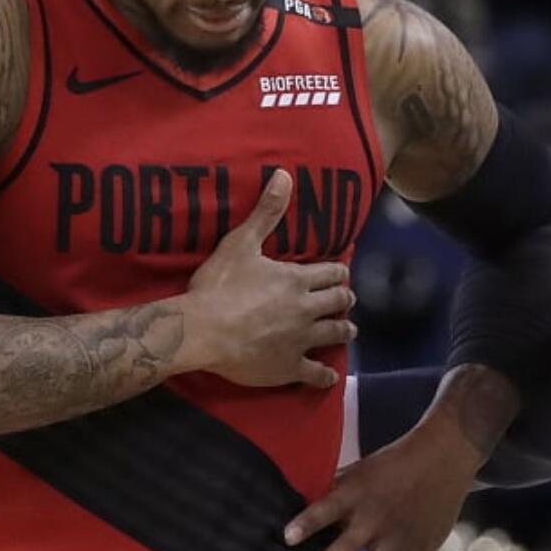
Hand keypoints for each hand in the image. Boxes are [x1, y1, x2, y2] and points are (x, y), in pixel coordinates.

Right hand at [181, 169, 354, 388]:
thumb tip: (285, 175)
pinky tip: (329, 375)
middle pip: (339, 302)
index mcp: (297, 279)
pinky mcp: (289, 368)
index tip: (339, 273)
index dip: (338, 272)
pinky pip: (316, 373)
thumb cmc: (219, 286)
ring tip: (347, 330)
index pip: (333, 273)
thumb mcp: (241, 242)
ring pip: (336, 334)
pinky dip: (325, 374)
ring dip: (344, 330)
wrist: (202, 330)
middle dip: (344, 299)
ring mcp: (301, 340)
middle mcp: (307, 309)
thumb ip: (266, 212)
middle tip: (344, 300)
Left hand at [284, 414, 476, 550]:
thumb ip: (333, 490)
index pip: (327, 508)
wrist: (444, 457)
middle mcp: (375, 518)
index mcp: (356, 493)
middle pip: (344, 550)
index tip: (286, 538)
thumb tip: (297, 501)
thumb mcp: (360, 469)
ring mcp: (398, 538)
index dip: (307, 522)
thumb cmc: (393, 464)